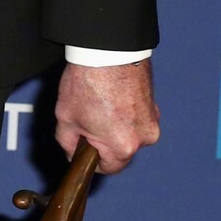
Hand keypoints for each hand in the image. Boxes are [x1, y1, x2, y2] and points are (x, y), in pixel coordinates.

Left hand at [53, 58, 159, 172]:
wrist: (108, 51)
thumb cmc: (87, 82)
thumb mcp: (66, 118)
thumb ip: (68, 143)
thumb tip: (73, 153)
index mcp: (123, 147)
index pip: (108, 168)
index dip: (91, 161)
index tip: (82, 149)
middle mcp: (144, 138)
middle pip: (120, 151)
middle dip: (103, 142)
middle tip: (86, 121)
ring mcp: (153, 121)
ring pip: (129, 134)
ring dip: (115, 127)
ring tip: (98, 106)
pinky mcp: (155, 106)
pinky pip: (136, 119)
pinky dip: (124, 114)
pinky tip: (110, 99)